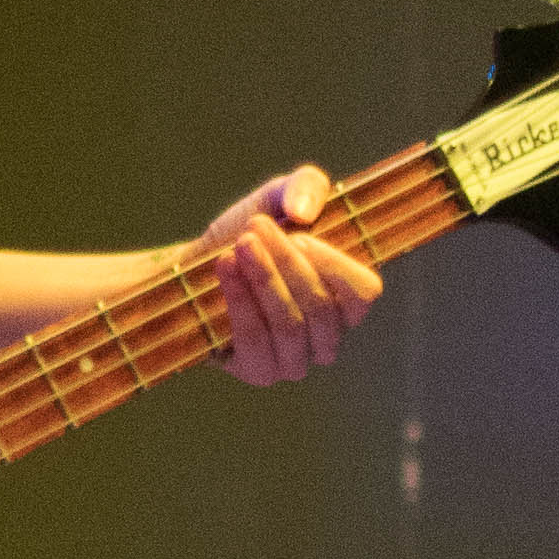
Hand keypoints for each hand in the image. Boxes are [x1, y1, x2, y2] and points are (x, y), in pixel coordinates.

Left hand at [201, 164, 383, 382]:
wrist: (193, 268)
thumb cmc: (248, 235)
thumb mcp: (277, 198)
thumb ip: (304, 186)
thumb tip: (304, 212)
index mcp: (346, 299)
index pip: (364, 292)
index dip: (334, 264)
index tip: (299, 233)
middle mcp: (328, 336)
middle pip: (321, 307)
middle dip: (286, 264)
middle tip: (253, 230)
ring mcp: (296, 360)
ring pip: (290, 326)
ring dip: (263, 280)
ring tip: (238, 246)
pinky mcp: (260, 371)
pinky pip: (256, 340)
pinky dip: (240, 301)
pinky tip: (225, 269)